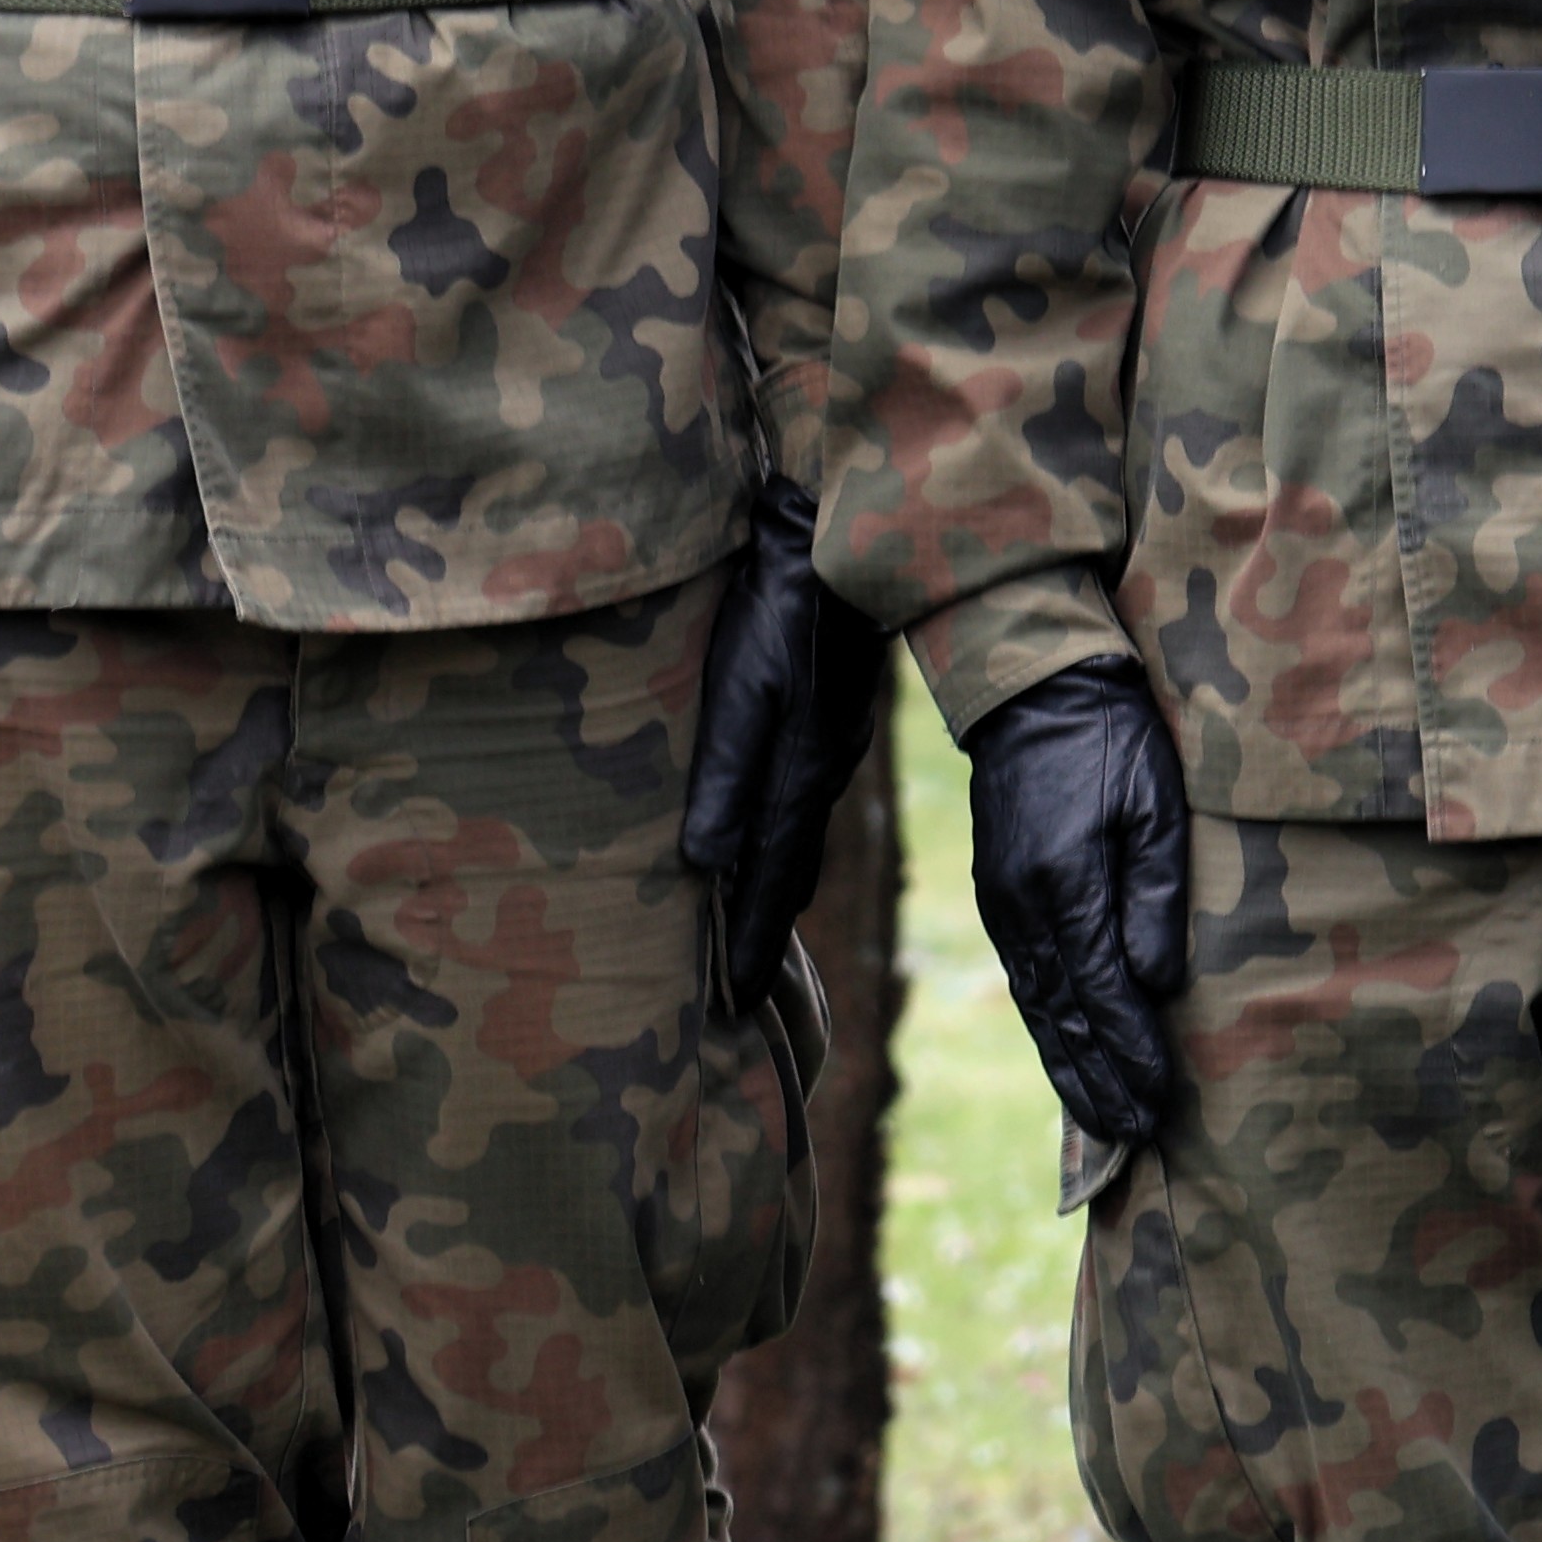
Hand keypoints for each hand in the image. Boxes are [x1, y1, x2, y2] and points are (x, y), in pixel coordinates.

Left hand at [678, 476, 885, 1000]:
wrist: (840, 536)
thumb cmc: (777, 607)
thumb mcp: (740, 686)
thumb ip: (723, 773)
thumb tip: (701, 864)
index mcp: (800, 773)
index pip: (770, 880)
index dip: (749, 944)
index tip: (734, 1006)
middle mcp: (821, 770)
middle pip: (790, 871)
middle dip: (764, 932)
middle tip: (741, 993)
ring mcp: (831, 743)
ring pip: (799, 836)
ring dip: (775, 889)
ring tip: (753, 933)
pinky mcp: (829, 717)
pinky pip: (803, 800)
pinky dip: (784, 842)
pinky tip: (772, 842)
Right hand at [962, 654, 1189, 1146]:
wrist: (1034, 692)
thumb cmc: (1112, 739)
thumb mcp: (1153, 803)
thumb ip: (1154, 895)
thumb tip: (1156, 984)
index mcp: (1062, 886)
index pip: (1102, 993)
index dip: (1131, 1052)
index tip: (1160, 1101)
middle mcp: (1022, 909)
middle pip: (1062, 1017)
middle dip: (1099, 1081)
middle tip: (1135, 1137)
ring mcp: (1003, 907)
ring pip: (1038, 1008)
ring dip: (1070, 1068)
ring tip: (1105, 1121)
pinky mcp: (1000, 899)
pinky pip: (1026, 982)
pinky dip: (1048, 1029)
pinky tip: (1069, 1057)